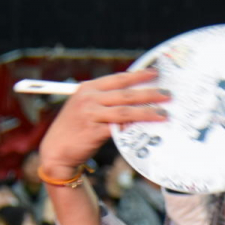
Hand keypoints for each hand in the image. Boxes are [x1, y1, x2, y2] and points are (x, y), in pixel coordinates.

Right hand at [38, 69, 169, 177]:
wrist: (57, 151)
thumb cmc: (76, 129)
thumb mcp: (86, 108)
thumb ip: (105, 101)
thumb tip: (135, 98)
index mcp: (88, 88)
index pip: (118, 79)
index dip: (138, 75)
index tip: (155, 73)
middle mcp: (89, 98)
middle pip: (126, 93)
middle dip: (149, 93)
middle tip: (168, 94)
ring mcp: (90, 114)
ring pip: (126, 111)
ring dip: (147, 112)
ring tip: (164, 113)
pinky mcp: (94, 132)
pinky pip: (119, 128)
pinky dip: (134, 127)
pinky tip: (147, 128)